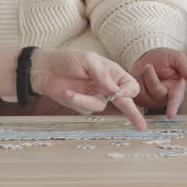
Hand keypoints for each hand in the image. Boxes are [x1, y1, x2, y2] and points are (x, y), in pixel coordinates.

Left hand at [30, 49, 146, 129]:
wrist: (45, 69)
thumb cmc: (68, 60)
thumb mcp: (89, 60)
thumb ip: (103, 74)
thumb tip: (115, 91)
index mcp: (113, 73)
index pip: (130, 85)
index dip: (127, 91)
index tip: (119, 94)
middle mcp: (107, 87)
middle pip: (125, 102)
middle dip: (133, 114)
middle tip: (141, 126)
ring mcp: (95, 97)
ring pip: (100, 106)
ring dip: (86, 101)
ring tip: (70, 93)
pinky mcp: (83, 106)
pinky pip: (86, 109)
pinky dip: (77, 102)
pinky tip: (67, 93)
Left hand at [130, 47, 186, 117]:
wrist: (148, 58)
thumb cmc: (164, 59)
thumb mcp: (175, 57)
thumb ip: (184, 65)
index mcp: (176, 89)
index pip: (175, 100)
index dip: (173, 107)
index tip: (170, 115)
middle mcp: (164, 97)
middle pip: (156, 92)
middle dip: (151, 77)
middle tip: (149, 66)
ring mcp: (151, 100)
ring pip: (144, 91)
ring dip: (143, 76)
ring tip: (147, 69)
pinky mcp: (139, 99)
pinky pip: (134, 91)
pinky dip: (136, 78)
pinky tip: (140, 75)